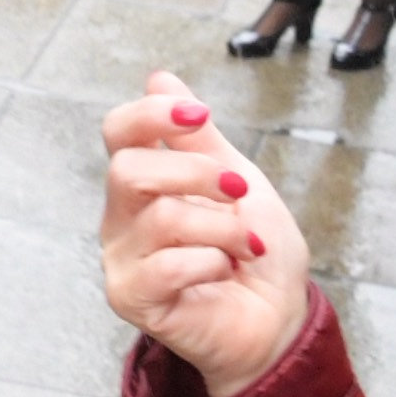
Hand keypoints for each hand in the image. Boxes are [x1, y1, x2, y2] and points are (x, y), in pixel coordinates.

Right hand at [99, 69, 308, 396]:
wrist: (277, 318)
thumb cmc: (255, 252)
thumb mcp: (237, 179)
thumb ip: (197, 137)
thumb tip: (160, 77)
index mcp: (143, 182)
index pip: (118, 131)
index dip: (151, 114)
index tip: (200, 116)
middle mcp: (122, 218)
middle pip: (129, 169)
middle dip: (196, 174)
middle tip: (240, 191)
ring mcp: (122, 259)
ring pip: (161, 218)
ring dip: (223, 229)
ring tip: (247, 247)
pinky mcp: (130, 299)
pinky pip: (168, 266)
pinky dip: (212, 263)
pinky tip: (225, 273)